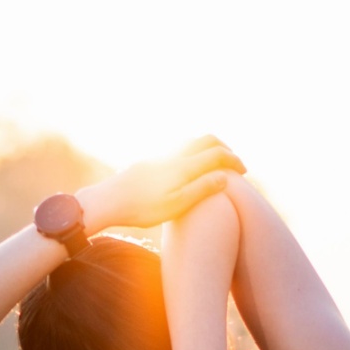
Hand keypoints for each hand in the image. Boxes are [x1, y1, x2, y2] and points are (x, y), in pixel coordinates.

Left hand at [78, 136, 246, 233]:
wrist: (106, 201)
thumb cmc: (141, 209)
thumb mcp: (175, 205)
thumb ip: (201, 190)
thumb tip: (225, 177)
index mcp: (182, 166)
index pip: (217, 154)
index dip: (234, 161)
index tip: (244, 173)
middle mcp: (172, 155)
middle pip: (206, 139)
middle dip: (225, 148)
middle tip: (234, 164)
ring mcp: (159, 156)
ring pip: (191, 141)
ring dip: (208, 147)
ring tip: (215, 164)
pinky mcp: (149, 161)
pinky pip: (177, 148)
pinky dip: (193, 151)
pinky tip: (189, 168)